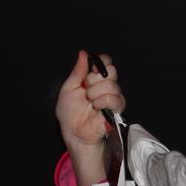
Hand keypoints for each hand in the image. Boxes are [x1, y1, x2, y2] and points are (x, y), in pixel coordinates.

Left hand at [56, 51, 123, 185]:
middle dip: (94, 80)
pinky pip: (115, 98)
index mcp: (94, 78)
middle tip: (86, 91)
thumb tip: (83, 54)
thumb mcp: (68, 88)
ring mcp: (112, 96)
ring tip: (90, 103)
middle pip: (111, 70)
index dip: (99, 64)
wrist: (74, 132)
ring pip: (111, 84)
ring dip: (96, 94)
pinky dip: (103, 102)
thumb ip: (77, 71)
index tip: (90, 72)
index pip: (105, 61)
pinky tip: (97, 108)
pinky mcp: (117, 108)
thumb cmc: (70, 114)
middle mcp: (105, 85)